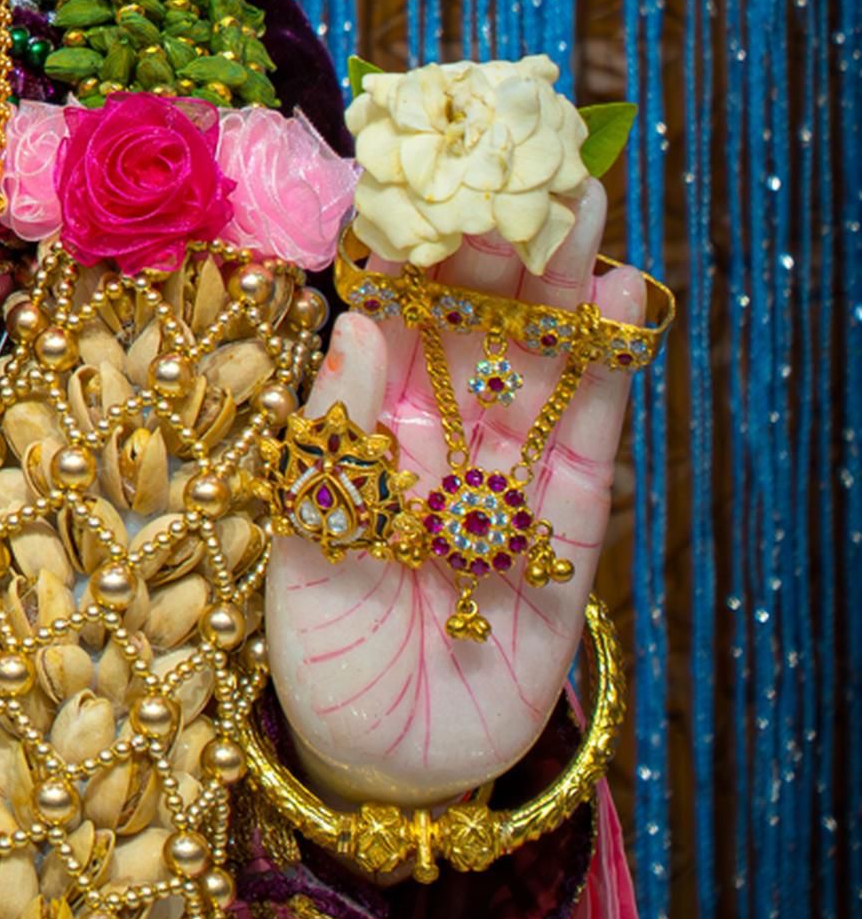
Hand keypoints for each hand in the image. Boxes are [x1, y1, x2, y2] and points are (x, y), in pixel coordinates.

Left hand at [260, 179, 636, 805]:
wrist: (386, 763)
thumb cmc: (323, 657)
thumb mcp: (298, 554)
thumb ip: (328, 447)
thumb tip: (357, 328)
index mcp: (363, 429)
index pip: (388, 316)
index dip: (404, 245)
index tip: (411, 165)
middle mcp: (440, 434)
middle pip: (475, 320)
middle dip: (493, 241)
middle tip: (511, 154)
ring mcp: (509, 472)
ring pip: (540, 358)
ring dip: (561, 280)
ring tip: (578, 197)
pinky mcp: (571, 523)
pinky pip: (589, 434)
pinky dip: (606, 367)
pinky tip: (619, 296)